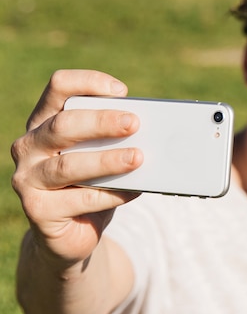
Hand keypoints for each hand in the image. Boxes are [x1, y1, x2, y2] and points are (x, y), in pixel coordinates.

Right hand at [11, 69, 143, 267]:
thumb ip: (113, 139)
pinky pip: (80, 199)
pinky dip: (111, 194)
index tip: (122, 91)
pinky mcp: (37, 210)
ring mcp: (28, 178)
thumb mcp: (99, 154)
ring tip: (138, 158)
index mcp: (44, 121)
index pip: (58, 88)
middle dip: (101, 122)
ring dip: (107, 160)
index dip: (88, 83)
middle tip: (134, 123)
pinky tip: (134, 190)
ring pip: (68, 165)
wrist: (72, 231)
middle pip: (63, 125)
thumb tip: (151, 131)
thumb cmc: (90, 182)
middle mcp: (29, 146)